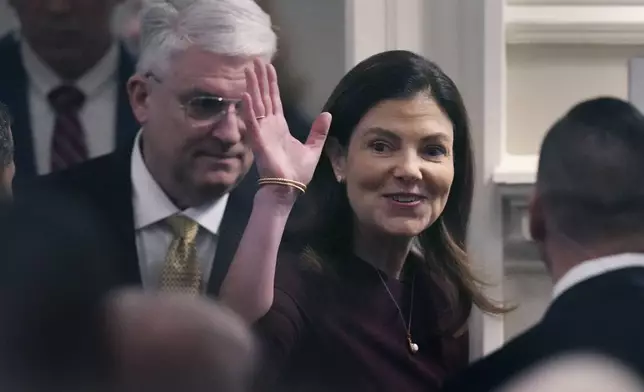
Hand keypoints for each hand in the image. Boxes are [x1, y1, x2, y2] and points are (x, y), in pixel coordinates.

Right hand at [241, 58, 331, 202]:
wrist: (289, 188)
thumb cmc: (297, 172)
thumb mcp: (313, 148)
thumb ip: (318, 132)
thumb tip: (327, 114)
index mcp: (280, 126)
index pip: (274, 100)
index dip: (271, 84)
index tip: (268, 68)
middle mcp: (269, 126)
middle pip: (263, 97)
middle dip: (259, 80)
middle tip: (254, 61)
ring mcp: (262, 132)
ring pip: (256, 105)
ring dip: (252, 88)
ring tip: (249, 71)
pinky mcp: (258, 141)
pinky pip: (252, 122)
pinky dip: (249, 109)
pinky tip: (245, 95)